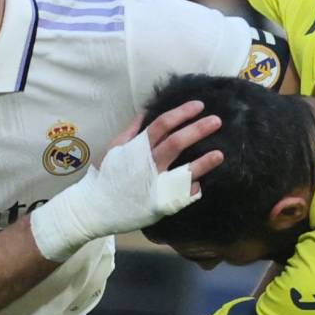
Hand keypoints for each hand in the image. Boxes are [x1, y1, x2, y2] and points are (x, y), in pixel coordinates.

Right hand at [26, 100, 223, 260]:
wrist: (94, 208)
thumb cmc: (105, 176)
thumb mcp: (114, 148)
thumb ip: (131, 130)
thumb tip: (146, 112)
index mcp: (136, 148)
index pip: (162, 124)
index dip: (182, 113)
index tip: (199, 105)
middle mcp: (147, 165)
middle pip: (176, 142)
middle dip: (198, 129)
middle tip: (217, 120)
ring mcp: (154, 186)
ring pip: (184, 170)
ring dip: (204, 162)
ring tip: (219, 154)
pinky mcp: (160, 205)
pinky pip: (182, 195)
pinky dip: (192, 188)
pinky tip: (202, 183)